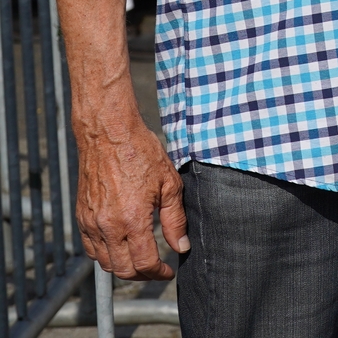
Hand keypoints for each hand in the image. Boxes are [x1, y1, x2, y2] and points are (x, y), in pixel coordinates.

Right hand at [75, 115, 186, 279]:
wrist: (109, 136)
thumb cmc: (141, 154)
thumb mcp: (170, 184)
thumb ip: (175, 220)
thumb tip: (181, 246)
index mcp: (132, 220)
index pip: (144, 263)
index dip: (158, 273)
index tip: (168, 272)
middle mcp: (108, 226)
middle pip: (122, 269)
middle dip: (142, 275)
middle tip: (157, 270)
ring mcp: (91, 223)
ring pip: (104, 262)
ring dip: (123, 267)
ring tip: (141, 260)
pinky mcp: (82, 217)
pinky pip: (91, 248)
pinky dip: (105, 255)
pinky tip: (121, 247)